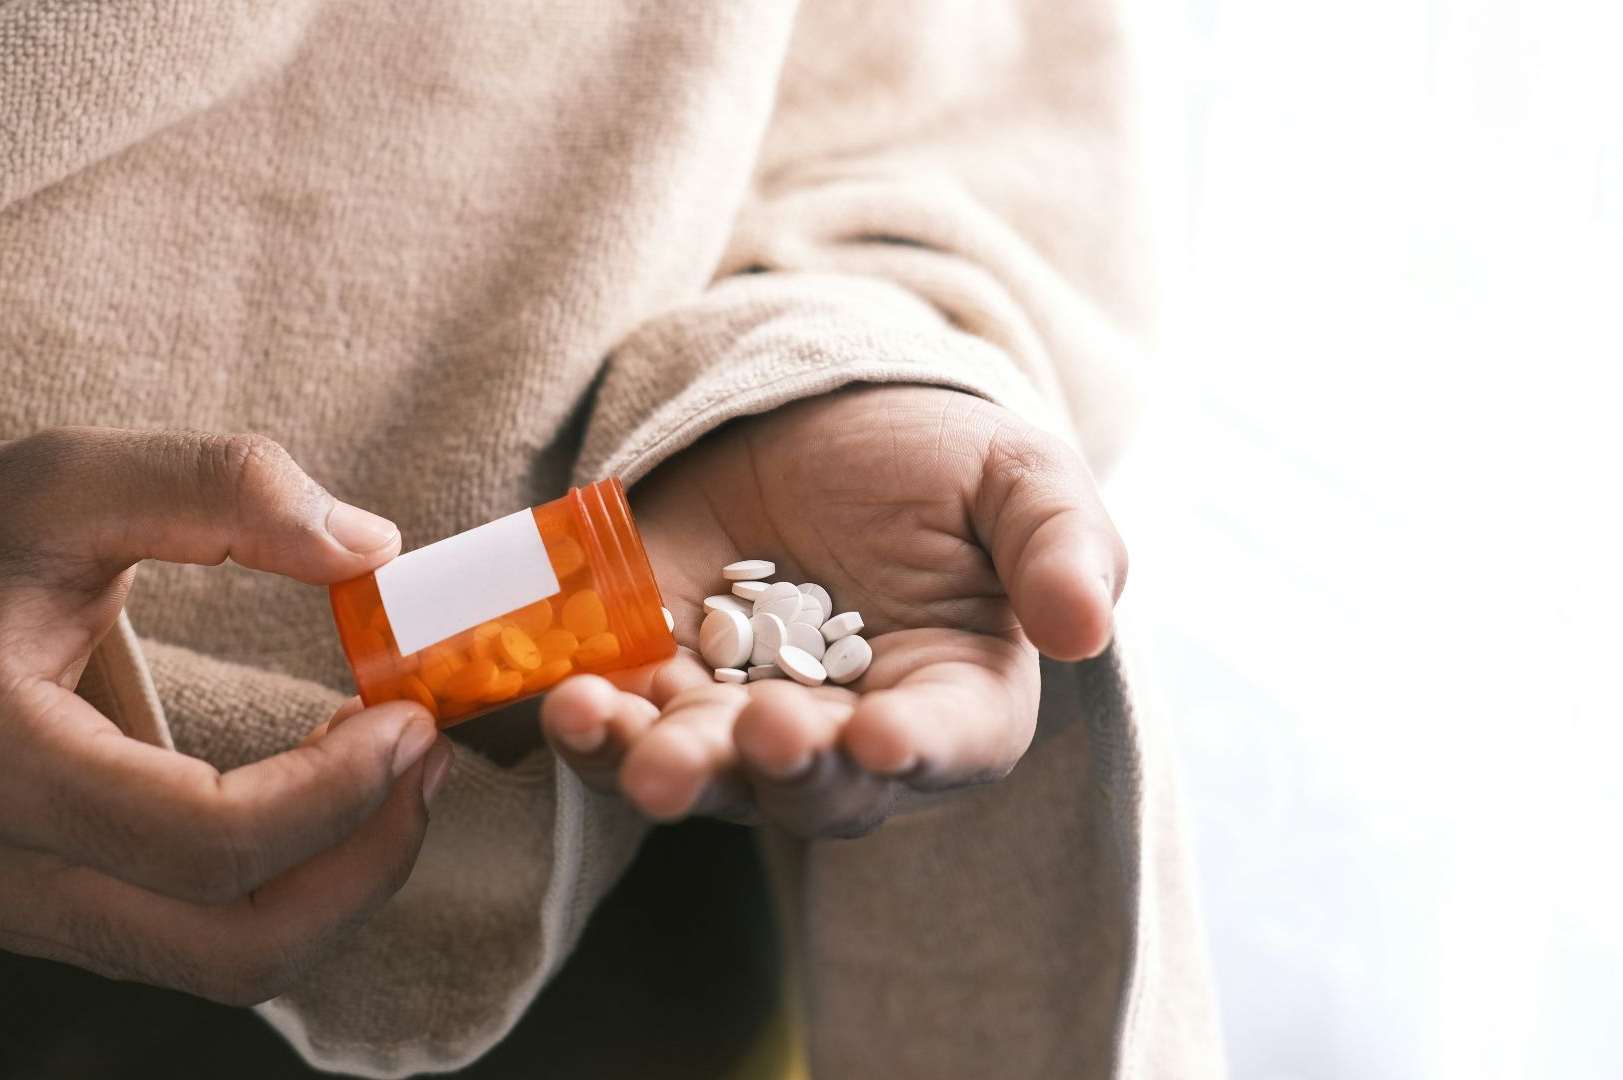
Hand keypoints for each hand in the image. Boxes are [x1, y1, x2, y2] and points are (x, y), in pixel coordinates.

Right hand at [0, 428, 451, 1003]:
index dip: (335, 794)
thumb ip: (216, 489)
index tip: (410, 717)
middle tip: (428, 757)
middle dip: (365, 864)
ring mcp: (32, 911)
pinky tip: (332, 793)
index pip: (203, 842)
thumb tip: (369, 546)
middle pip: (233, 947)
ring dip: (341, 884)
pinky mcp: (63, 912)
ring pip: (229, 965)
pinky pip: (203, 942)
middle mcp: (8, 872)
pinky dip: (292, 885)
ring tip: (399, 772)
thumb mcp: (64, 477)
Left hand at [540, 385, 1123, 836]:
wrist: (814, 418)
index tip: (882, 737)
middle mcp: (849, 734)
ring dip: (666, 767)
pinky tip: (568, 702)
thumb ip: (1061, 545)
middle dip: (782, 768)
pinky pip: (625, 728)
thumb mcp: (1017, 475)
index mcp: (955, 695)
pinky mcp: (660, 683)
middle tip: (754, 734)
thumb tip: (1085, 629)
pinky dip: (593, 729)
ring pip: (709, 775)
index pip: (950, 742)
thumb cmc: (935, 457)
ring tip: (625, 740)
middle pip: (818, 786)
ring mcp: (745, 715)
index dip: (918, 749)